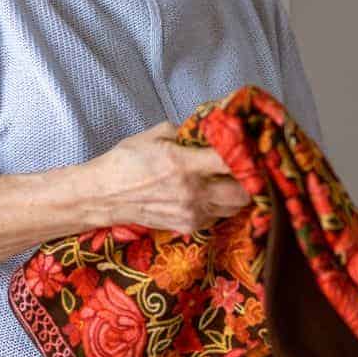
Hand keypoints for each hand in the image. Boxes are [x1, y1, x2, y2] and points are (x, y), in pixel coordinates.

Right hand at [83, 121, 252, 233]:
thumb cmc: (125, 161)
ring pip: (235, 207)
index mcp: (184, 164)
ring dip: (240, 193)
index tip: (254, 145)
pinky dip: (223, 205)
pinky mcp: (188, 226)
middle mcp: (192, 192)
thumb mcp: (155, 134)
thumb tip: (211, 130)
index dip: (249, 153)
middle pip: (244, 191)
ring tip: (235, 179)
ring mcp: (192, 213)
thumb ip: (187, 132)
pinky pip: (219, 216)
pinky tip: (214, 192)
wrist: (103, 196)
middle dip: (252, 178)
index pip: (231, 161)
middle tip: (250, 165)